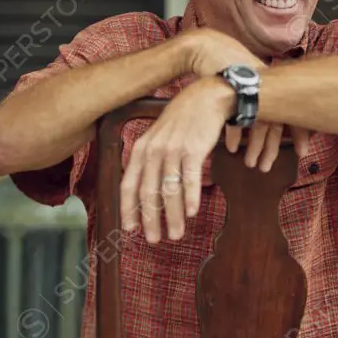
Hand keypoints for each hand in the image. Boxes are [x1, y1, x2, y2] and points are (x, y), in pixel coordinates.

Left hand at [119, 77, 315, 243]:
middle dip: (151, 220)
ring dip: (173, 216)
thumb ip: (151, 159)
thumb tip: (147, 187)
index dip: (128, 208)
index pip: (129, 184)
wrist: (208, 97)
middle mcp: (154, 150)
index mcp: (142, 148)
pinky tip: (194, 213)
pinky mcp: (193, 149)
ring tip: (176, 235)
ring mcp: (173, 149)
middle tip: (154, 240)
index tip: (130, 229)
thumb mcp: (160, 136)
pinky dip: (191, 198)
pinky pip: (190, 179)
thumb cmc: (185, 119)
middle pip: (148, 192)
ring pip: (169, 191)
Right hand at [181, 29, 310, 169]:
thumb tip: (269, 115)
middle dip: (274, 147)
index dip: (299, 133)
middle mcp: (265, 88)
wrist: (206, 48)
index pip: (294, 111)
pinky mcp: (231, 91)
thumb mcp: (249, 81)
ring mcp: (248, 89)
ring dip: (256, 146)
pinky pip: (237, 117)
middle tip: (268, 167)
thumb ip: (261, 96)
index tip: (302, 152)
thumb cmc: (228, 65)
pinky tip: (233, 147)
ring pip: (259, 123)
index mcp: (273, 85)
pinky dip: (236, 135)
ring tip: (251, 164)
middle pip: (278, 121)